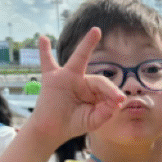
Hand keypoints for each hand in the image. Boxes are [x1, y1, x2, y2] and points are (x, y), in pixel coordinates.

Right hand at [26, 28, 125, 148]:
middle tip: (119, 97)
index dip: (113, 96)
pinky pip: (47, 62)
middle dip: (109, 89)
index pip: (107, 90)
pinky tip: (42, 39)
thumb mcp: (93, 120)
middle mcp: (83, 81)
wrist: (52, 130)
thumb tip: (116, 102)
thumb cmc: (74, 122)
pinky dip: (44, 51)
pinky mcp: (51, 79)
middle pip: (99, 80)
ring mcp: (67, 77)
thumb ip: (105, 113)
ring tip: (96, 31)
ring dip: (87, 44)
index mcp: (94, 90)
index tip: (119, 103)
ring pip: (79, 59)